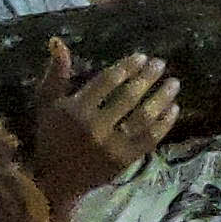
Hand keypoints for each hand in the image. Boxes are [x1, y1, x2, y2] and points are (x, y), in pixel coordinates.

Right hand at [31, 40, 178, 201]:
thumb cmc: (50, 136)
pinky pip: (149, 139)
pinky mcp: (125, 160)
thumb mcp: (46, 103)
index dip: (126, 68)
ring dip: (161, 98)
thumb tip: (58, 41)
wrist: (55, 180)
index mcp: (76, 110)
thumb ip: (56, 73)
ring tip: (173, 83)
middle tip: (161, 63)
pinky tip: (174, 109)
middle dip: (147, 78)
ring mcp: (112, 146)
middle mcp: (95, 127)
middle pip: (128, 97)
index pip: (106, 82)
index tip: (142, 57)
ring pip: (143, 118)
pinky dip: (164, 123)